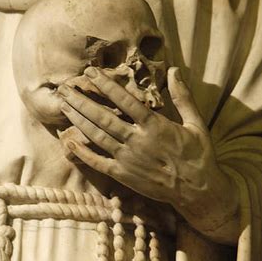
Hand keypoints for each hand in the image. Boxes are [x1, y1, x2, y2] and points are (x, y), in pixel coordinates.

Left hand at [58, 66, 239, 243]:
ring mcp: (128, 159)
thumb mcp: (196, 123)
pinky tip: (68, 142)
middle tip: (64, 88)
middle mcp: (137, 141)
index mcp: (154, 126)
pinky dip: (82, 153)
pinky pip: (98, 163)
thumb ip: (183, 97)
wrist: (197, 191)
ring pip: (97, 136)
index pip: (124, 100)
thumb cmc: (198, 155)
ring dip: (78, 120)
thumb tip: (175, 69)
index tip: (90, 73)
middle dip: (82, 101)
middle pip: (103, 117)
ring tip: (63, 106)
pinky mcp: (123, 176)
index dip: (105, 85)